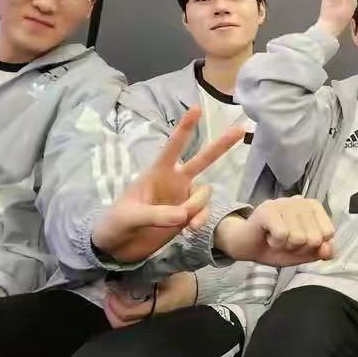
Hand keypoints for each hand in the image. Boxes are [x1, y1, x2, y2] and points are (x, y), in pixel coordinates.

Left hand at [91, 109, 244, 262]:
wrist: (118, 248)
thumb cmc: (117, 223)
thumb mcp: (130, 217)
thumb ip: (156, 214)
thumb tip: (185, 215)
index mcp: (157, 173)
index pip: (173, 146)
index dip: (185, 128)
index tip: (196, 108)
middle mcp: (174, 182)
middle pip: (202, 160)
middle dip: (221, 145)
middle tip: (241, 129)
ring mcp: (182, 199)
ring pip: (204, 193)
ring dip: (198, 206)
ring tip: (185, 222)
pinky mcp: (187, 217)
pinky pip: (203, 213)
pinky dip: (201, 219)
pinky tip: (191, 230)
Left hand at [104, 271, 196, 328]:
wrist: (199, 290)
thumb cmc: (183, 280)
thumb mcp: (166, 274)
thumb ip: (146, 276)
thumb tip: (124, 276)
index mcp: (157, 308)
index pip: (128, 312)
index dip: (115, 304)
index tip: (111, 291)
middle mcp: (153, 320)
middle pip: (123, 324)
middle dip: (111, 310)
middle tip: (108, 296)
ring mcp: (153, 324)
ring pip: (126, 327)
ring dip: (115, 314)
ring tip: (112, 301)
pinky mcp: (153, 323)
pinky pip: (132, 324)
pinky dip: (123, 316)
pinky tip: (121, 306)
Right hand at [215, 195, 334, 266]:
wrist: (246, 246)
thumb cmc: (275, 247)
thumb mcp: (302, 253)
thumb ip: (319, 252)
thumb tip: (330, 250)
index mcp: (313, 207)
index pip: (328, 233)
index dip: (313, 246)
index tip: (298, 241)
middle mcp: (300, 200)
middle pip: (314, 238)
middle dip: (298, 248)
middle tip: (284, 241)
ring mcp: (284, 202)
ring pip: (299, 238)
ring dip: (285, 246)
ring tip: (275, 238)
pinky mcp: (268, 209)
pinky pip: (282, 235)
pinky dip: (275, 243)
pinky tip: (268, 236)